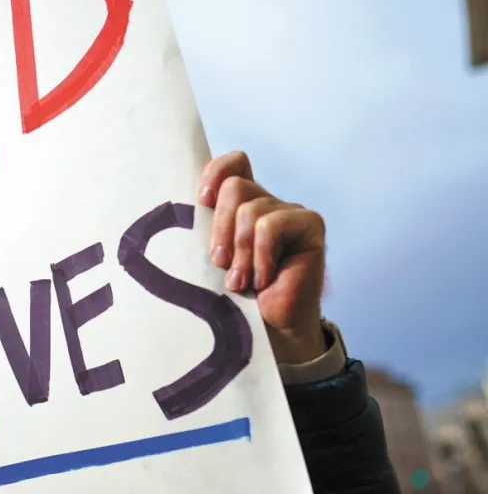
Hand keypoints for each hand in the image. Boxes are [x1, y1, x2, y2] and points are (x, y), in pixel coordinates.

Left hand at [198, 151, 327, 364]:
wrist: (269, 330)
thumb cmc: (236, 297)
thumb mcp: (213, 258)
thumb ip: (204, 230)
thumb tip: (184, 208)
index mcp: (241, 205)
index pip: (234, 163)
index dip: (215, 171)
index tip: (200, 201)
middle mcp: (266, 202)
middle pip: (235, 187)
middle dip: (220, 228)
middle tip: (219, 263)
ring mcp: (289, 211)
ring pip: (251, 210)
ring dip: (240, 252)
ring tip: (239, 281)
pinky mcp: (310, 224)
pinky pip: (272, 226)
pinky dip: (260, 257)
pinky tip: (263, 280)